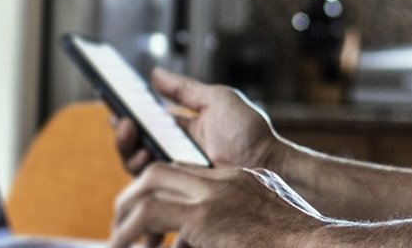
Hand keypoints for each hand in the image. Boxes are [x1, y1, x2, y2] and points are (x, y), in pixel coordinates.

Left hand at [109, 163, 326, 247]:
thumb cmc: (297, 246)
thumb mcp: (263, 234)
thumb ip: (236, 232)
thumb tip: (203, 242)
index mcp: (241, 184)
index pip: (187, 174)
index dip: (159, 189)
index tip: (142, 212)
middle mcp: (226, 183)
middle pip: (163, 171)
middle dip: (134, 193)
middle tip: (119, 221)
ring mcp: (216, 195)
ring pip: (151, 185)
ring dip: (126, 212)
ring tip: (114, 240)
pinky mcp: (206, 215)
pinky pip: (151, 214)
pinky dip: (130, 230)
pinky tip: (119, 247)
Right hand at [112, 69, 279, 174]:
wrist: (267, 162)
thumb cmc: (248, 131)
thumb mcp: (215, 100)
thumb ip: (183, 89)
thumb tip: (154, 73)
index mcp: (179, 128)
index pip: (144, 119)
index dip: (125, 109)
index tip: (109, 96)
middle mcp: (172, 150)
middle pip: (134, 142)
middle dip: (121, 129)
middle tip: (120, 117)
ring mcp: (174, 170)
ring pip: (136, 162)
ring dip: (126, 146)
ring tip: (129, 130)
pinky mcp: (177, 189)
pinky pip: (149, 182)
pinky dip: (140, 166)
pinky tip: (142, 155)